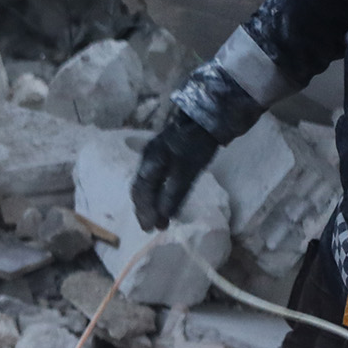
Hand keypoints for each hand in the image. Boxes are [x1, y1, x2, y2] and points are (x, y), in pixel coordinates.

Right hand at [131, 112, 220, 230]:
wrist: (207, 118)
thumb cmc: (196, 145)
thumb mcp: (186, 171)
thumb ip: (173, 193)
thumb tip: (163, 216)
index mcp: (149, 162)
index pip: (142, 192)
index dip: (145, 212)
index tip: (151, 229)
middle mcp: (147, 159)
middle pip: (140, 189)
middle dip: (144, 209)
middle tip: (151, 227)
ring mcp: (154, 155)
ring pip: (146, 184)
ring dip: (149, 202)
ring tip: (156, 217)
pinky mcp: (164, 154)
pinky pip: (154, 178)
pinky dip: (156, 192)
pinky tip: (162, 198)